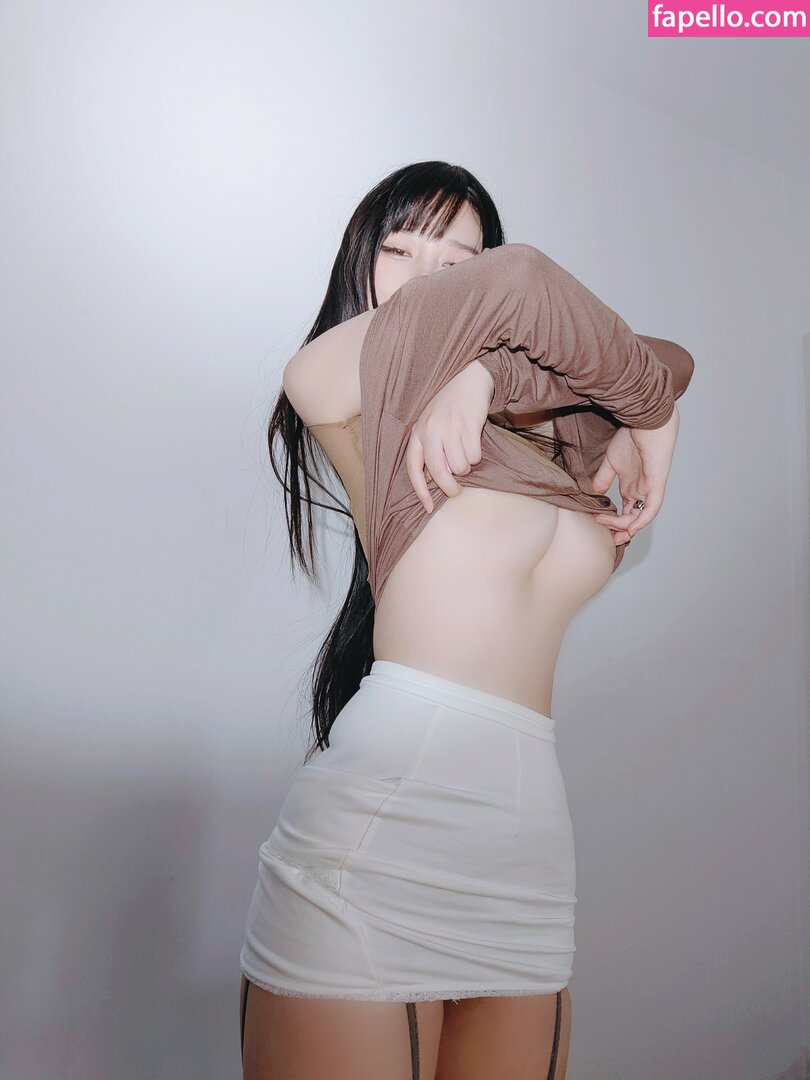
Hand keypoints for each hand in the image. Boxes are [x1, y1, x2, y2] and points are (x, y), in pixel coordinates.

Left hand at [405, 360, 494, 512]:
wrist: (468, 379)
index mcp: (417, 433)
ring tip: (466, 453)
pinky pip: (474, 456)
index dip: (420, 491)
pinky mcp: (468, 424)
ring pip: (460, 467)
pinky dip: (476, 456)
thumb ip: (429, 450)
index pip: (413, 468)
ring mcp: (449, 427)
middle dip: (450, 488)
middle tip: (457, 491)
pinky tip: (474, 443)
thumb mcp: (431, 426)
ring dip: (466, 467)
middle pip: (439, 472)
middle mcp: (430, 430)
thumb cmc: (449, 408)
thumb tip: (432, 480)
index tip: (428, 508)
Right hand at [591, 404, 679, 545]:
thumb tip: (593, 493)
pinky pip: (651, 508)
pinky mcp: (656, 485)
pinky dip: (642, 520)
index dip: (615, 522)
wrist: (645, 421)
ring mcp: (649, 489)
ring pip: (640, 517)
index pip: (626, 511)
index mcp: (632, 487)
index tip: (599, 525)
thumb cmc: (631, 436)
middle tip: (605, 534)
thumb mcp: (611, 462)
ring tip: (607, 525)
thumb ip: (603, 479)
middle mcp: (641, 491)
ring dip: (624, 526)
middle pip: (632, 518)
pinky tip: (631, 527)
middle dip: (619, 530)